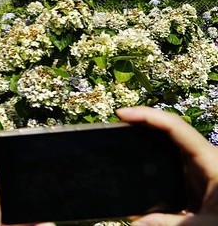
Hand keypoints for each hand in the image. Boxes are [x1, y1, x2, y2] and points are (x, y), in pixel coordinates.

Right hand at [117, 106, 217, 225]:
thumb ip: (169, 224)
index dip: (148, 115)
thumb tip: (136, 222)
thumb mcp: (205, 225)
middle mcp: (207, 159)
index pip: (175, 127)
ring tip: (124, 135)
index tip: (122, 113)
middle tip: (118, 122)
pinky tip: (142, 163)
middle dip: (145, 122)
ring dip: (150, 139)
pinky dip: (157, 159)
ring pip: (172, 146)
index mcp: (211, 160)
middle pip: (171, 130)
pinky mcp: (202, 181)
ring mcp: (204, 168)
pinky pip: (176, 162)